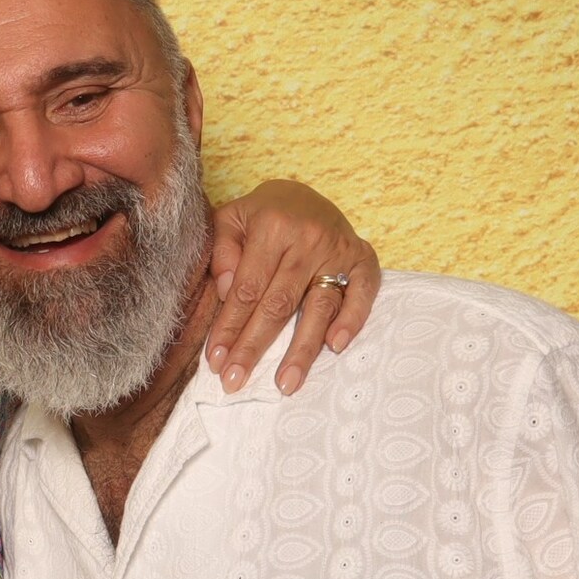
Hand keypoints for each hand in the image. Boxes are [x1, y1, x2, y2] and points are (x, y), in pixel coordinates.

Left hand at [205, 179, 381, 394]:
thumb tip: (228, 292)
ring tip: (286, 383)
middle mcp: (308, 239)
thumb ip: (222, 251)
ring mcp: (339, 250)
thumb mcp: (230, 219)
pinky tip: (336, 346)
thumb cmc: (259, 215)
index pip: (247, 289)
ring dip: (302, 349)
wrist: (303, 194)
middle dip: (254, 347)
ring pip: (319, 307)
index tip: (214, 360)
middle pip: (279, 305)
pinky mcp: (364, 258)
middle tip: (236, 381)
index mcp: (272, 227)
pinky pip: (363, 292)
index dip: (229, 327)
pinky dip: (353, 319)